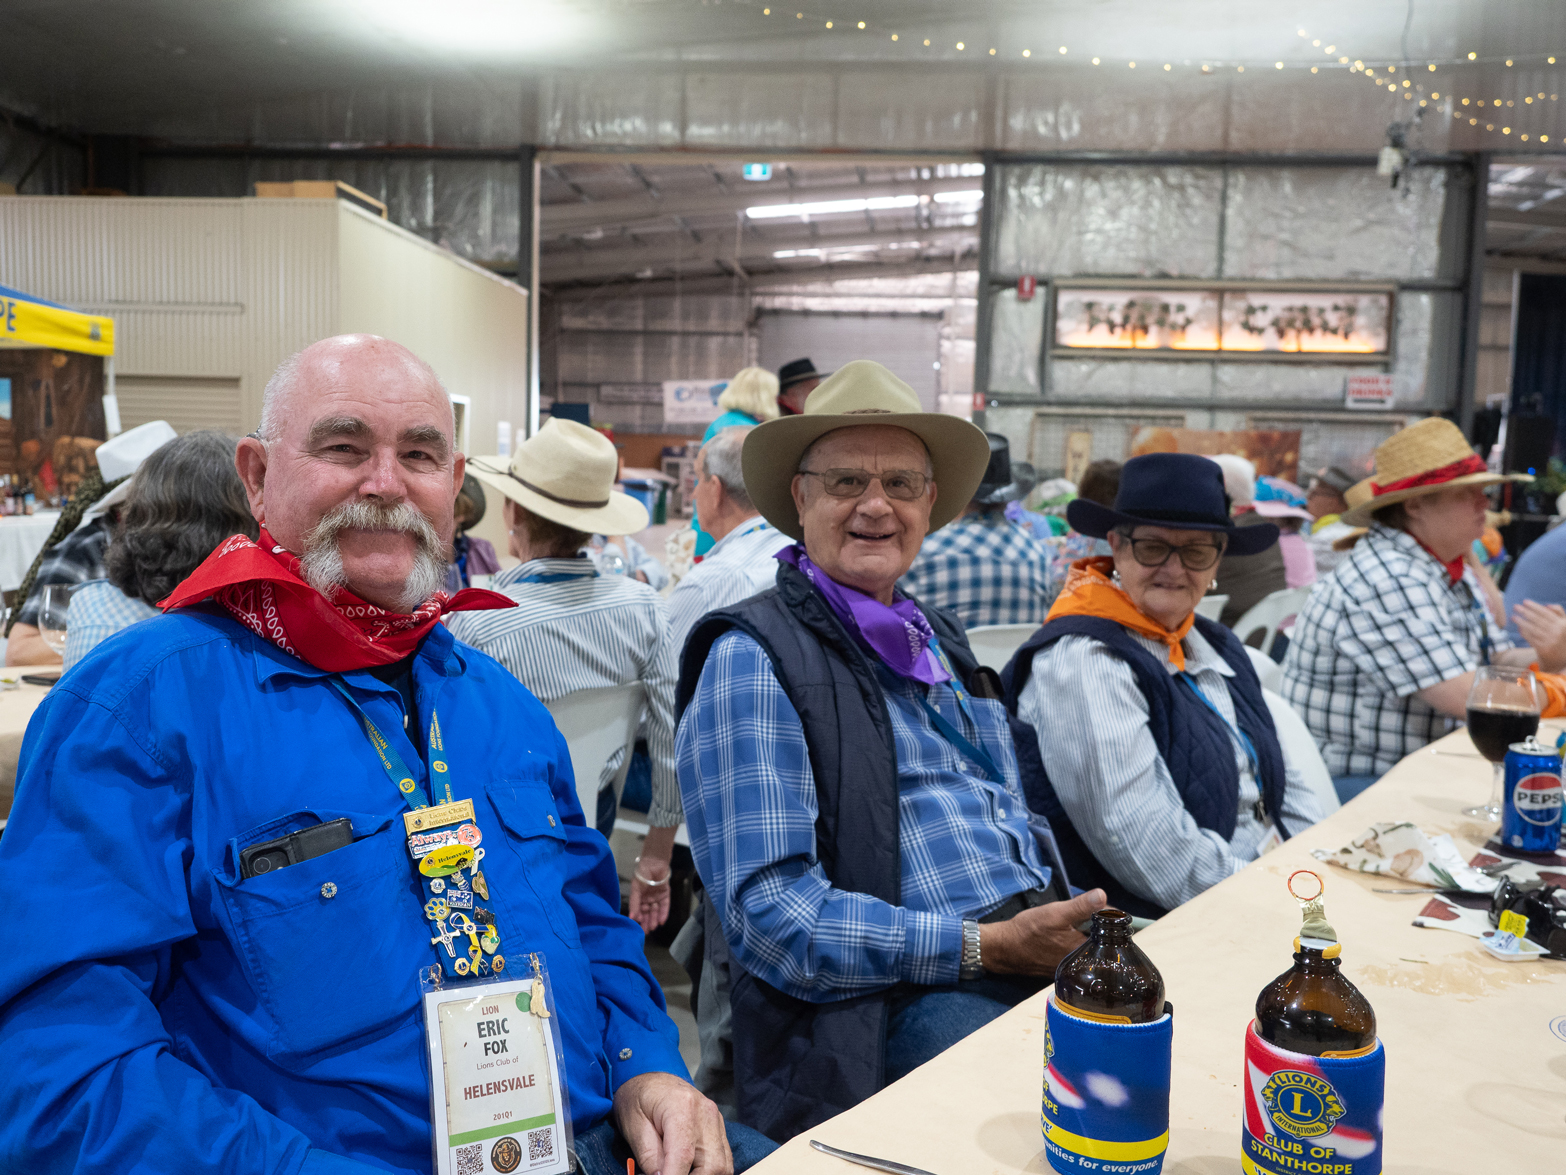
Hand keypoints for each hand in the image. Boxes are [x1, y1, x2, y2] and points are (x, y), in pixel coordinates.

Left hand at [613, 1071, 731, 1174]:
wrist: (650, 1079)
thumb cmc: (637, 1099)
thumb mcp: (633, 1127)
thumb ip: (650, 1157)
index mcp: (682, 1107)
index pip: (683, 1156)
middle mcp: (706, 1114)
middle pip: (712, 1165)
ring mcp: (716, 1121)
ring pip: (722, 1166)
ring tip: (678, 1174)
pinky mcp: (719, 1129)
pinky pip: (723, 1160)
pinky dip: (708, 1172)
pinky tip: (690, 1172)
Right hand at [628, 856, 671, 932]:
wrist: (654, 863)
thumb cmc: (642, 875)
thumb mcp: (635, 889)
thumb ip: (634, 903)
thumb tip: (631, 918)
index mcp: (639, 898)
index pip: (639, 911)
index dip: (639, 919)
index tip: (638, 927)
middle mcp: (648, 899)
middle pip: (647, 913)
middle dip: (647, 922)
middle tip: (647, 931)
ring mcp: (657, 898)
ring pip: (655, 911)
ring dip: (654, 919)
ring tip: (653, 927)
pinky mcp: (665, 895)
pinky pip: (665, 906)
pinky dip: (663, 914)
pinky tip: (661, 921)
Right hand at [978, 889, 1106, 976]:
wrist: (1004, 948)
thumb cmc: (1029, 930)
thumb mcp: (1055, 913)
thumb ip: (1080, 906)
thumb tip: (1103, 895)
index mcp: (1086, 952)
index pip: (1108, 932)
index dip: (1106, 915)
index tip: (1099, 904)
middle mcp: (1082, 964)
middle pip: (1100, 939)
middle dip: (1095, 923)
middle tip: (1083, 910)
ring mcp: (1072, 966)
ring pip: (1086, 943)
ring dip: (1084, 930)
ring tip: (1073, 919)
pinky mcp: (1061, 965)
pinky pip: (1074, 949)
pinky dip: (1072, 938)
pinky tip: (1062, 931)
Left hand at [1514, 600, 1565, 672]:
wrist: (1561, 658)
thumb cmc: (1560, 638)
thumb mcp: (1564, 625)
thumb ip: (1559, 613)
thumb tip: (1547, 605)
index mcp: (1563, 624)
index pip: (1546, 613)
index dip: (1535, 606)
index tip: (1524, 601)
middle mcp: (1557, 632)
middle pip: (1538, 619)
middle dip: (1525, 612)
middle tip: (1515, 607)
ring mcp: (1550, 641)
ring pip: (1532, 628)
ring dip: (1521, 622)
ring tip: (1513, 617)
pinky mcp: (1544, 649)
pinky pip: (1531, 638)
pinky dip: (1524, 632)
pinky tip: (1519, 628)